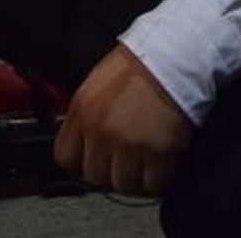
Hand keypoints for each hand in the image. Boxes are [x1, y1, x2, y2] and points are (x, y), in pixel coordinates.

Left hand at [53, 44, 191, 194]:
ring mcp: (128, 142)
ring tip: (145, 159)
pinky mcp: (157, 151)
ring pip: (123, 184)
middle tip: (125, 159)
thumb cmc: (142, 63)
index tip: (93, 161)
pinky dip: (159, 176)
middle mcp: (101, 129)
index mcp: (82, 110)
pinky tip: (163, 160)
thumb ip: (87, 114)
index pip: (65, 157)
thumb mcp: (98, 83)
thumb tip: (84, 139)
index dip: (80, 163)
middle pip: (94, 175)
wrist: (176, 55)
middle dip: (110, 170)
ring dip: (135, 176)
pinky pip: (152, 182)